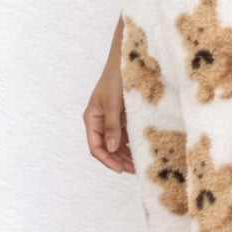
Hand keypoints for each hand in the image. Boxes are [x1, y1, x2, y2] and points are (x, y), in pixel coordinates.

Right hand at [84, 51, 135, 173]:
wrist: (126, 61)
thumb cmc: (115, 79)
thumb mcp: (113, 104)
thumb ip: (112, 126)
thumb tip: (111, 148)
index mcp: (92, 119)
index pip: (95, 146)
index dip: (107, 160)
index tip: (120, 168)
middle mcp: (100, 121)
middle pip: (106, 147)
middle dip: (118, 160)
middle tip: (133, 170)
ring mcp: (111, 119)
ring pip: (115, 143)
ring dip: (125, 154)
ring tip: (138, 164)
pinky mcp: (121, 116)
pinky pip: (124, 135)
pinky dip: (130, 144)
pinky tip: (139, 151)